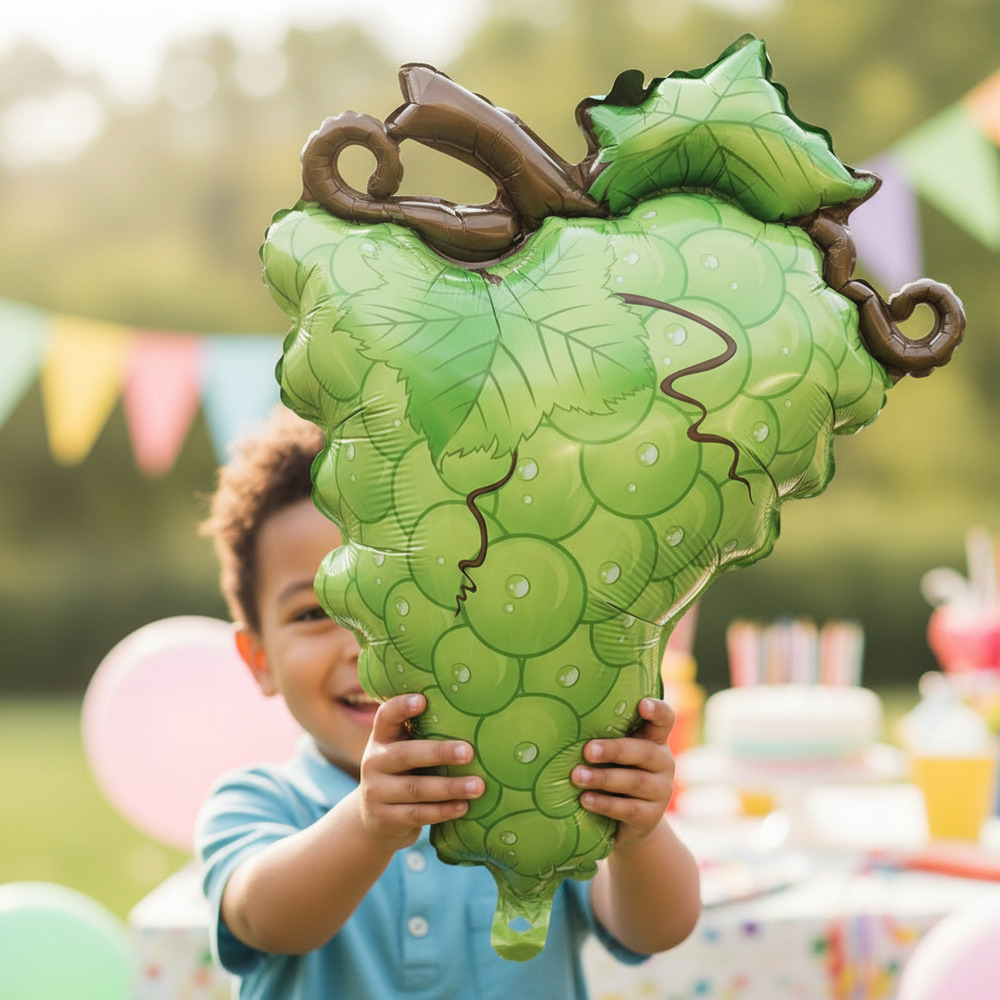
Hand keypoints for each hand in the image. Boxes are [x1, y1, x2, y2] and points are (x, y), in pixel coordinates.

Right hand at [358, 693, 484, 850]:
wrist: (374, 822)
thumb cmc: (402, 775)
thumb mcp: (402, 751)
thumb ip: (422, 737)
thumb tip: (472, 721)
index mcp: (381, 739)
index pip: (385, 717)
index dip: (401, 707)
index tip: (423, 700)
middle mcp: (374, 762)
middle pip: (405, 755)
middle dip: (438, 753)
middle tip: (468, 752)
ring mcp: (376, 792)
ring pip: (415, 789)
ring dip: (450, 787)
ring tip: (478, 786)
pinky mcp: (385, 819)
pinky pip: (417, 815)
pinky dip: (443, 811)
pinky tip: (464, 807)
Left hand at [572, 697, 676, 850]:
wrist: (627, 822)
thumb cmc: (613, 772)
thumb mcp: (613, 754)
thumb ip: (602, 737)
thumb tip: (562, 722)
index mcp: (654, 740)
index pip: (664, 720)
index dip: (657, 711)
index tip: (642, 704)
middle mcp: (663, 763)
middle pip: (645, 752)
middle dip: (614, 750)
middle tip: (587, 751)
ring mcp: (661, 791)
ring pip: (635, 782)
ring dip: (604, 778)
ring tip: (577, 776)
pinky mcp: (651, 817)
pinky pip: (629, 809)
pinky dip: (605, 804)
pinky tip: (585, 800)